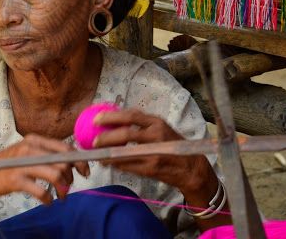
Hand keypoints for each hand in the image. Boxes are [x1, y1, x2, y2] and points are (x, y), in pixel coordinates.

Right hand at [0, 134, 89, 205]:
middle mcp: (30, 148)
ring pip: (55, 175)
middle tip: (68, 187)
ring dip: (63, 189)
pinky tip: (48, 201)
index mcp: (35, 139)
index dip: (79, 160)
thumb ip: (47, 153)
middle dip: (71, 177)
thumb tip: (73, 162)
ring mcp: (23, 163)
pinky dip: (49, 199)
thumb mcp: (27, 151)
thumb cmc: (10, 163)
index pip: (65, 147)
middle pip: (63, 162)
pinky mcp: (16, 179)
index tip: (85, 171)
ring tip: (61, 196)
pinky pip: (41, 191)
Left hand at [92, 108, 210, 193]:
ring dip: (108, 154)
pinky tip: (109, 163)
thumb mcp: (160, 128)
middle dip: (106, 137)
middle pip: (126, 134)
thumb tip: (114, 119)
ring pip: (125, 152)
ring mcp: (154, 153)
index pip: (131, 116)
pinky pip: (129, 166)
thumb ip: (141, 124)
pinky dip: (116, 164)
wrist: (191, 167)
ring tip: (97, 154)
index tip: (96, 119)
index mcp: (156, 122)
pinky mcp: (152, 168)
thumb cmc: (171, 145)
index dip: (111, 116)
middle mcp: (156, 136)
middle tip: (93, 141)